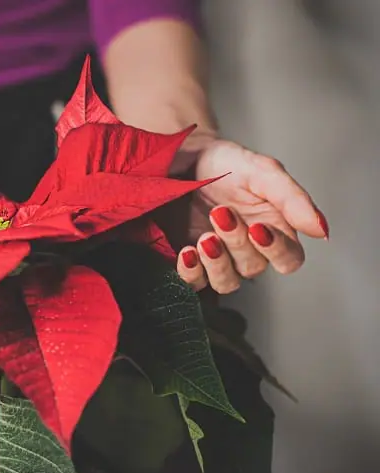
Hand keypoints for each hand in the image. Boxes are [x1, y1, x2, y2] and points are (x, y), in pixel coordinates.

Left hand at [176, 139, 328, 293]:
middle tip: (219, 213)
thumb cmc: (225, 165)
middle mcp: (248, 249)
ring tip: (204, 238)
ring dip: (216, 264)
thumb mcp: (262, 172)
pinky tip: (187, 253)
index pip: (289, 259)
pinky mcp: (191, 262)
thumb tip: (321, 230)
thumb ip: (292, 199)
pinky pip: (194, 283)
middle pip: (253, 267)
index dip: (277, 250)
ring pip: (226, 283)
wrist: (181, 159)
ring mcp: (218, 259)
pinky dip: (191, 272)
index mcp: (274, 229)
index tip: (258, 228)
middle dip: (236, 242)